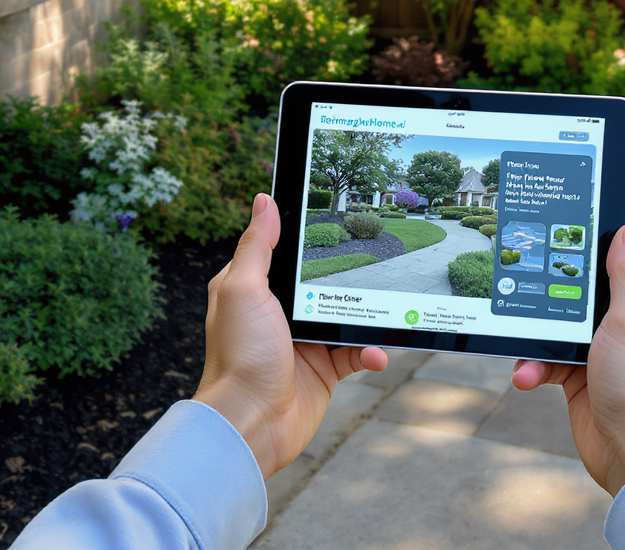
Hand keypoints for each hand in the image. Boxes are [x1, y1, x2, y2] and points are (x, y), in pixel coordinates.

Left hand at [193, 193, 387, 478]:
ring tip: (385, 309)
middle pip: (321, 283)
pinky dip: (370, 351)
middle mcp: (278, 314)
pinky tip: (376, 352)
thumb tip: (265, 200)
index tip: (336, 217)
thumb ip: (257, 246)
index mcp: (254, 290)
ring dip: (366, 316)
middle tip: (377, 259)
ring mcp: (303, 343)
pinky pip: (356, 352)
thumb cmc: (239, 356)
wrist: (251, 423)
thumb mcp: (243, 290)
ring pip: (344, 316)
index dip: (306, 238)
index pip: (283, 254)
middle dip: (348, 276)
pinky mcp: (324, 370)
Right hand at [511, 223, 624, 495]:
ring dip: (538, 342)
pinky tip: (527, 378)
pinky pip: (550, 359)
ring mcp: (604, 348)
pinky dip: (535, 368)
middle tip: (530, 297)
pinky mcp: (583, 374)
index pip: (622, 259)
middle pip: (581, 291)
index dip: (591, 249)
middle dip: (551, 299)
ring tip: (527, 357)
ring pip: (559, 326)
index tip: (559, 240)